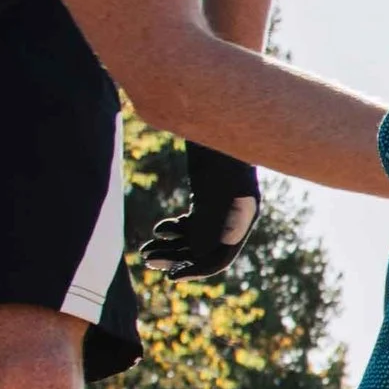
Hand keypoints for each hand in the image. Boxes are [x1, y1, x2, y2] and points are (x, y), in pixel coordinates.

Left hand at [141, 144, 260, 278]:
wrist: (216, 112)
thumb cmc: (219, 148)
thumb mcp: (214, 187)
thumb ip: (210, 222)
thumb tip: (200, 257)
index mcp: (242, 217)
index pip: (220, 257)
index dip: (196, 269)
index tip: (171, 276)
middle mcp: (234, 215)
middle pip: (203, 249)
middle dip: (176, 257)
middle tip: (148, 260)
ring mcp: (220, 204)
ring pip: (194, 237)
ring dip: (171, 245)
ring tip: (146, 250)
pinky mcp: (208, 194)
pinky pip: (192, 222)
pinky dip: (175, 229)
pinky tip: (160, 229)